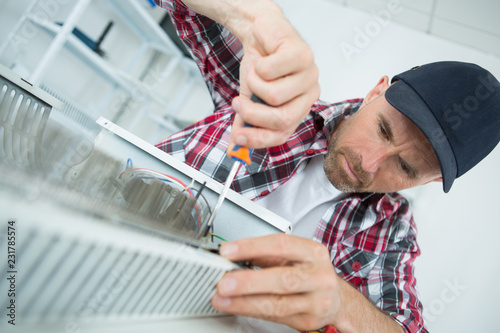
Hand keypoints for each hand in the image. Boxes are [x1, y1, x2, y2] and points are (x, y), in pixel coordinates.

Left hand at [211, 234, 340, 330]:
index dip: (252, 247)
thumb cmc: (309, 272)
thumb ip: (265, 254)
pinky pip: (275, 316)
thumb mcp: (293, 255)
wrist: (336, 299)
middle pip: (283, 279)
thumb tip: (233, 254)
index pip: (281, 245)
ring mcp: (317, 301)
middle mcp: (319, 276)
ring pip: (277, 303)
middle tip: (224, 282)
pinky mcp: (308, 321)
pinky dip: (252, 310)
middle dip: (249, 281)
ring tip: (222, 299)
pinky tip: (236, 306)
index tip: (228, 251)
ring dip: (245, 302)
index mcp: (313, 253)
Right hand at [230, 5, 320, 148]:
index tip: (238, 137)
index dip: (259, 139)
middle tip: (238, 102)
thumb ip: (244, 123)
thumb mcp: (249, 99)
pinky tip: (263, 59)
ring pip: (275, 95)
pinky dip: (258, 66)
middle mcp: (309, 94)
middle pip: (282, 119)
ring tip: (254, 73)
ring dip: (254, 84)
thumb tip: (233, 149)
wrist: (261, 32)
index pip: (283, 135)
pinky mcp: (303, 54)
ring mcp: (310, 74)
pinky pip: (272, 71)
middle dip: (252, 113)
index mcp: (300, 109)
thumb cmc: (261, 66)